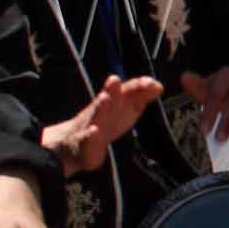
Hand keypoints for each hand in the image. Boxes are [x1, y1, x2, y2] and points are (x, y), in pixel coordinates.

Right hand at [41, 74, 164, 174]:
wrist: (69, 144)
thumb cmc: (102, 125)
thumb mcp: (123, 110)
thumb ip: (140, 97)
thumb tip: (159, 85)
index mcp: (111, 106)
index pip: (124, 94)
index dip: (135, 88)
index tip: (150, 83)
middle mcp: (98, 114)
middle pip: (106, 102)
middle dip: (113, 92)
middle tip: (116, 80)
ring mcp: (87, 129)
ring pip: (94, 119)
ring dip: (101, 108)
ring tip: (105, 98)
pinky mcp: (80, 147)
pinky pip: (84, 142)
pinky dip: (89, 137)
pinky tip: (93, 132)